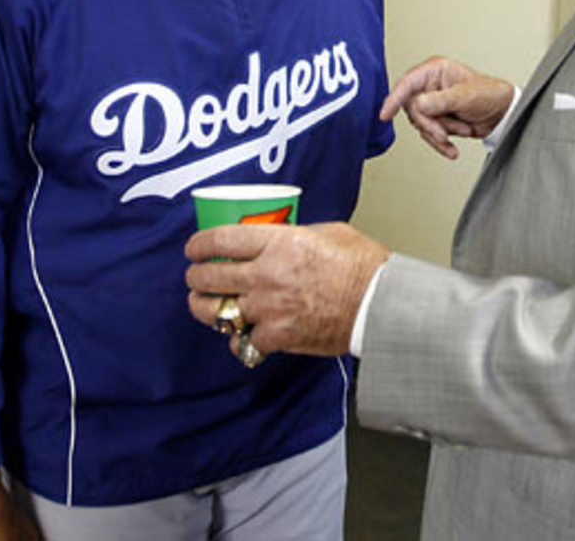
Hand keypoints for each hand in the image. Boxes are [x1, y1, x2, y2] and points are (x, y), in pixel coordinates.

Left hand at [185, 223, 389, 357]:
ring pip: (216, 311)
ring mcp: (270, 308)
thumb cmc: (363, 267)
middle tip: (196, 275)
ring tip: (203, 304)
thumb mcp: (328, 232)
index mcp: (279, 242)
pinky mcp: (279, 337)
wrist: (380, 304)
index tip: (194, 248)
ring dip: (204, 307)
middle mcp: (267, 275)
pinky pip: (243, 342)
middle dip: (196, 276)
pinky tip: (240, 334)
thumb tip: (278, 235)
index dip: (199, 244)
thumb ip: (295, 233)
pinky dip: (239, 340)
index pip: (221, 239)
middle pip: (211, 276)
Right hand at [380, 55, 513, 158]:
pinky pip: (429, 134)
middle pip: (412, 109)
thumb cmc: (489, 94)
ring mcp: (432, 103)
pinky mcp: (437, 119)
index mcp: (435, 70)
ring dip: (440, 133)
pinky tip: (452, 149)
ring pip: (420, 124)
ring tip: (461, 128)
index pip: (407, 83)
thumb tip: (417, 104)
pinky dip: (441, 143)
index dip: (394, 98)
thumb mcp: (464, 96)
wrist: (502, 114)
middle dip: (430, 124)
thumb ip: (439, 100)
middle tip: (444, 132)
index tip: (385, 114)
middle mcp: (430, 85)